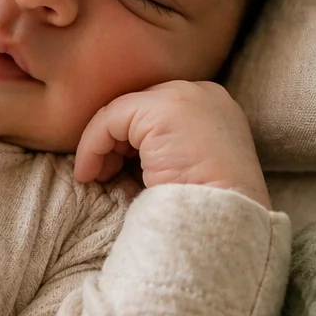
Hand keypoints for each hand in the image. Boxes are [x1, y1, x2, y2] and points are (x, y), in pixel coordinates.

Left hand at [73, 80, 270, 208]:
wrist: (226, 222)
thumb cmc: (206, 208)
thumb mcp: (193, 165)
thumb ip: (169, 147)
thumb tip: (122, 153)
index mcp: (216, 108)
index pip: (160, 113)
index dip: (133, 140)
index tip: (118, 170)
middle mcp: (203, 94)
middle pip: (141, 107)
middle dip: (116, 140)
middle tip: (105, 173)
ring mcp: (184, 97)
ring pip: (122, 112)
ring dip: (101, 145)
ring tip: (97, 177)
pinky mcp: (161, 109)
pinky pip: (110, 119)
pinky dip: (92, 146)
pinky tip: (89, 174)